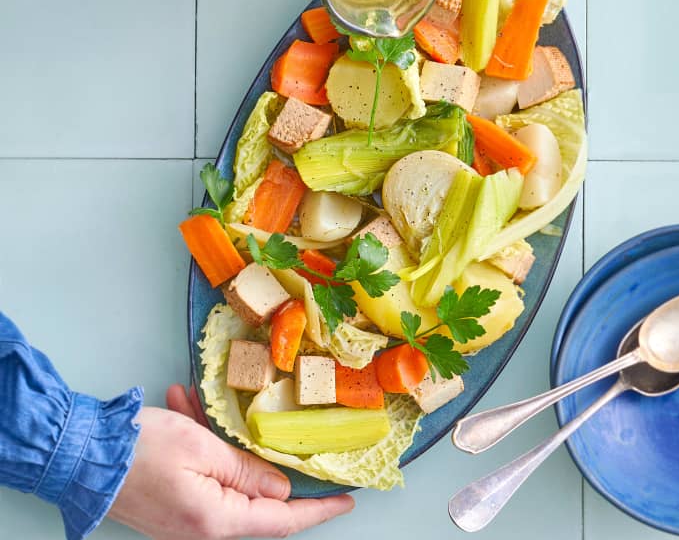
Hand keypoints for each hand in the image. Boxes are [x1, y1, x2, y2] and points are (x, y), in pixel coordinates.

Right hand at [108, 385, 354, 538]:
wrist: (77, 452)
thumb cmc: (140, 448)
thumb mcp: (204, 449)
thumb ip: (248, 471)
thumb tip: (281, 487)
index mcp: (217, 520)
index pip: (283, 519)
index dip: (318, 509)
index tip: (347, 498)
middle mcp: (204, 526)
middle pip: (258, 500)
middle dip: (273, 465)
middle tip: (299, 442)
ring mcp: (186, 516)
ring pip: (228, 478)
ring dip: (228, 444)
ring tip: (211, 408)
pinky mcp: (172, 500)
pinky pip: (202, 473)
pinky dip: (204, 443)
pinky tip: (186, 407)